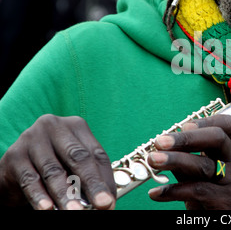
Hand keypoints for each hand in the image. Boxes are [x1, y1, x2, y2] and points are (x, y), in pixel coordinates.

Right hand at [0, 115, 115, 209]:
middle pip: (78, 157)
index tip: (109, 201)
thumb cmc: (54, 164)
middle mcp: (55, 127)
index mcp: (76, 126)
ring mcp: (33, 139)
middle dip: (91, 184)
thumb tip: (106, 200)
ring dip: (66, 194)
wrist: (16, 166)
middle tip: (101, 204)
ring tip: (76, 211)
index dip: (104, 179)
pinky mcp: (15, 155)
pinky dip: (40, 196)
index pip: (95, 153)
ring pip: (54, 171)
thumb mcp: (74, 166)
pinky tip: (47, 209)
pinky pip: (30, 179)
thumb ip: (89, 177)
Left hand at [147, 115, 230, 209]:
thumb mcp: (200, 176)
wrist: (230, 225)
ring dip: (174, 160)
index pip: (227, 126)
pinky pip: (198, 191)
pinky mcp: (226, 202)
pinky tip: (156, 193)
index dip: (207, 120)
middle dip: (186, 138)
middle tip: (159, 141)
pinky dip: (173, 191)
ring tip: (152, 159)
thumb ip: (187, 160)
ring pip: (203, 165)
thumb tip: (163, 145)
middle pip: (216, 138)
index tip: (183, 125)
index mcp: (228, 152)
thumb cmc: (213, 199)